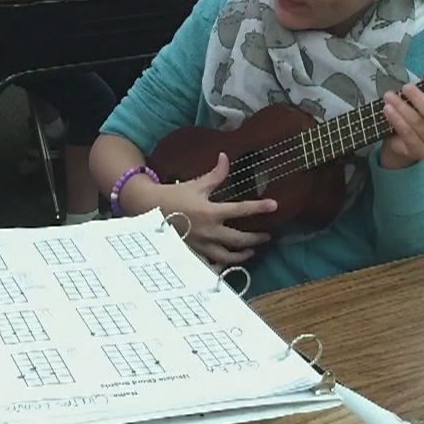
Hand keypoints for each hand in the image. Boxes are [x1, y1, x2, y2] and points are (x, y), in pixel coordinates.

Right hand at [137, 153, 276, 266]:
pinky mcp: (193, 253)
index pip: (241, 210)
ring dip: (242, 254)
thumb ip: (215, 174)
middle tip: (267, 236)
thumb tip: (226, 156)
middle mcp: (209, 232)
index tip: (274, 205)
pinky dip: (221, 266)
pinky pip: (211, 265)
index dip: (259, 207)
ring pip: (227, 256)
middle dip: (256, 238)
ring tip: (251, 251)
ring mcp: (201, 246)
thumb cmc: (175, 196)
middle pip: (239, 239)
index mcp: (211, 212)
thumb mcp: (197, 184)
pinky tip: (228, 263)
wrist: (149, 210)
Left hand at [379, 61, 423, 169]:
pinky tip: (387, 110)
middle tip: (406, 87)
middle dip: (418, 99)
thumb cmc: (420, 113)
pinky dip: (397, 120)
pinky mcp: (419, 152)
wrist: (403, 141)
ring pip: (418, 124)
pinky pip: (408, 134)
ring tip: (389, 96)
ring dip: (402, 108)